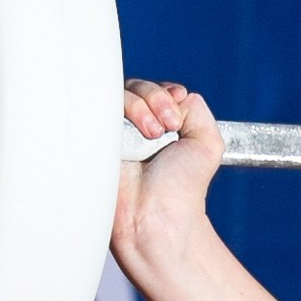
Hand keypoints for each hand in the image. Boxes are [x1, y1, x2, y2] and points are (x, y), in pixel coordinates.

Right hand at [113, 80, 224, 282]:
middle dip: (155, 99)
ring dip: (138, 107)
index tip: (176, 119)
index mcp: (160, 125)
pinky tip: (125, 134)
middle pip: (136, 87)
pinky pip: (95, 109)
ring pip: (117, 95)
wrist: (156, 214)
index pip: (157, 90)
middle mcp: (134, 127)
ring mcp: (112, 132)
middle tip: (167, 127)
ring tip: (151, 135)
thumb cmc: (181, 188)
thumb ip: (197, 109)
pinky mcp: (92, 139)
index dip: (166, 95)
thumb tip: (176, 93)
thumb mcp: (207, 143)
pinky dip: (111, 112)